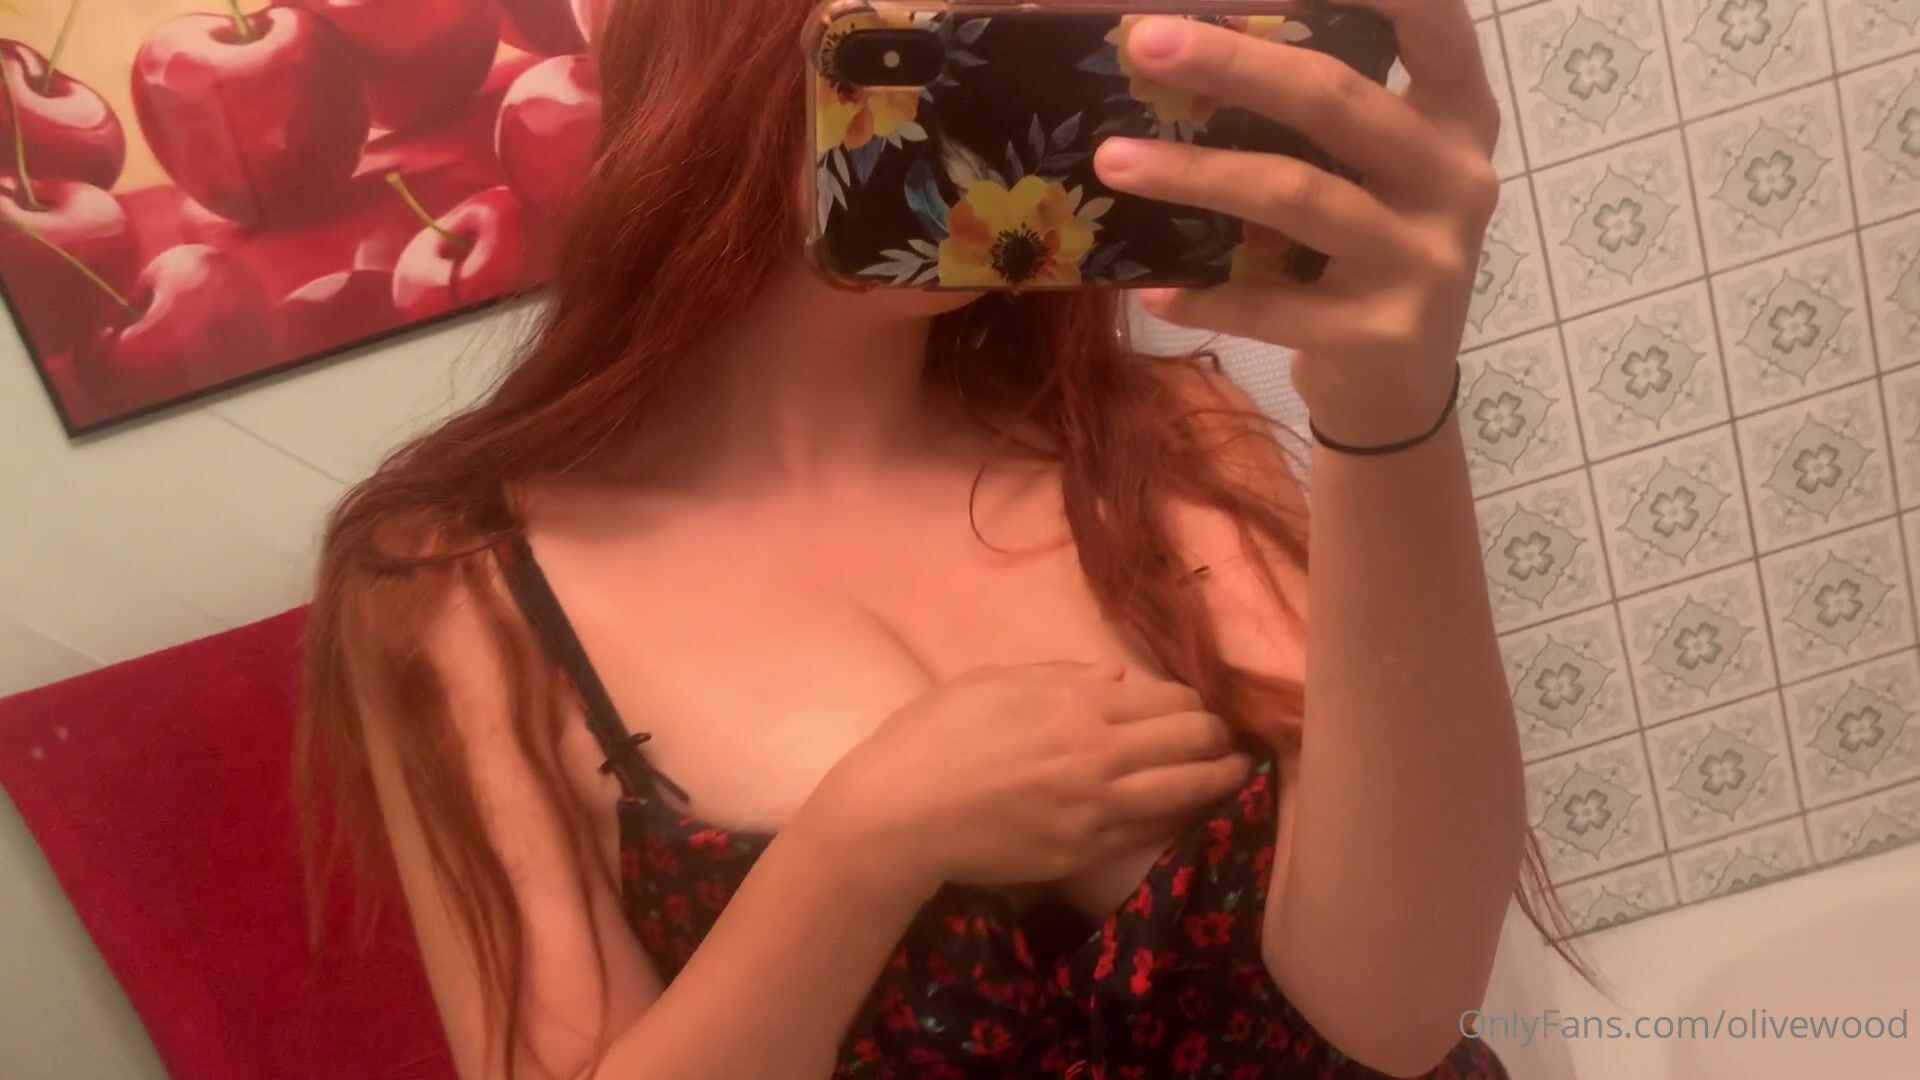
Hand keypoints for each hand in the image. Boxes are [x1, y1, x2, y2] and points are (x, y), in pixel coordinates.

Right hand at [802, 662, 1250, 888]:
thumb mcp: (992, 681)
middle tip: (1233, 738)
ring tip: (1238, 774)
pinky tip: (1190, 812)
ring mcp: (1096, 808)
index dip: (1196, 702)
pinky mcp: (1083, 851)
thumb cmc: (932, 735)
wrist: (898, 815)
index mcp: (1076, 702)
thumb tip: (1118, 675)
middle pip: (1191, 741)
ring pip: (1184, 791)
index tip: (1205, 707)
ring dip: (1220, 779)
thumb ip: (1061, 673)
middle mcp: (1098, 753)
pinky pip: (1149, 833)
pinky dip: (1177, 818)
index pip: (1168, 699)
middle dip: (1220, 737)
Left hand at [1092, 3, 1502, 448]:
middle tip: (1144, 41)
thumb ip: (1327, 110)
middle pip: (1336, 100)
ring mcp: (1423, 260)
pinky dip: (1204, 292)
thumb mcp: (1373, 171)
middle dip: (1232, 62)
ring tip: (1112, 160)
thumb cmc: (1366, 252)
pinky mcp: (1379, 333)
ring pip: (1294, 196)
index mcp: (1458, 117)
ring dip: (1192, 175)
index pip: (1432, 20)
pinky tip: (1151, 289)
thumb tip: (1191, 36)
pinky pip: (1271, 303)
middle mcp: (1455, 179)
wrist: (1399, 392)